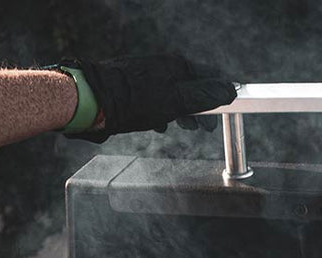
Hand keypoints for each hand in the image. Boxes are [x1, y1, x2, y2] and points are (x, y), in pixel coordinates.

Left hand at [68, 54, 235, 140]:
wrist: (93, 100)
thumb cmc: (133, 101)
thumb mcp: (175, 102)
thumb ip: (203, 97)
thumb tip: (228, 91)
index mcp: (177, 66)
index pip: (212, 76)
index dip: (222, 96)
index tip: (226, 113)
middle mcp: (164, 66)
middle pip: (194, 86)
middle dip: (203, 108)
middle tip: (205, 127)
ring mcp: (149, 75)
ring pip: (176, 94)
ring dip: (184, 112)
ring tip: (184, 126)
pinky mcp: (135, 86)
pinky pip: (159, 98)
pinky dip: (165, 112)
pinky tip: (160, 123)